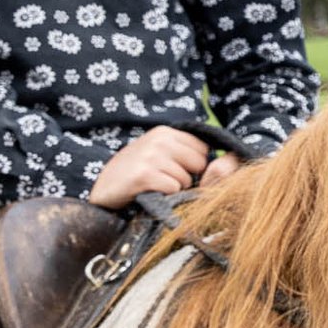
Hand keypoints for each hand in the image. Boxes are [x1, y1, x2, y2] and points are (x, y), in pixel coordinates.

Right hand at [88, 127, 237, 207]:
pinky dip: (164, 195)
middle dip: (187, 177)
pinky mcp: (144, 174)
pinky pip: (173, 188)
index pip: (202, 149)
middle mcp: (158, 139)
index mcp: (164, 132)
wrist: (103, 189)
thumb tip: (224, 164)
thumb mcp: (158, 154)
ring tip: (153, 185)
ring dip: (173, 188)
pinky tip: (148, 191)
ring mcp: (150, 156)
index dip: (194, 166)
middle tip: (163, 180)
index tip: (176, 171)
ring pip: (186, 179)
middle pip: (198, 164)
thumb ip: (184, 153)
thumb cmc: (135, 174)